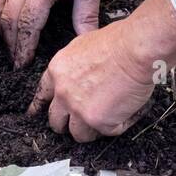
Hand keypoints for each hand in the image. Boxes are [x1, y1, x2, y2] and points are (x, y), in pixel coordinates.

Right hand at [0, 0, 108, 68]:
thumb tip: (86, 41)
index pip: (26, 24)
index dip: (23, 47)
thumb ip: (86, 15)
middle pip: (8, 19)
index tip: (22, 64)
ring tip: (9, 44)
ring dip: (0, 28)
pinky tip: (4, 20)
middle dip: (10, 44)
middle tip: (16, 61)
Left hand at [29, 0, 175, 141]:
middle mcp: (63, 93)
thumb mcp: (83, 44)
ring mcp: (79, 110)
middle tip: (79, 122)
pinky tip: (127, 112)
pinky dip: (119, 125)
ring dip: (91, 130)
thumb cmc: (119, 41)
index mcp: (58, 71)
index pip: (43, 95)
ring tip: (106, 121)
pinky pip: (107, 132)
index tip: (39, 114)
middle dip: (65, 124)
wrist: (135, 50)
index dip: (42, 106)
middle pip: (56, 120)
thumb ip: (75, 64)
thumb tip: (80, 73)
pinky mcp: (99, 122)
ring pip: (78, 134)